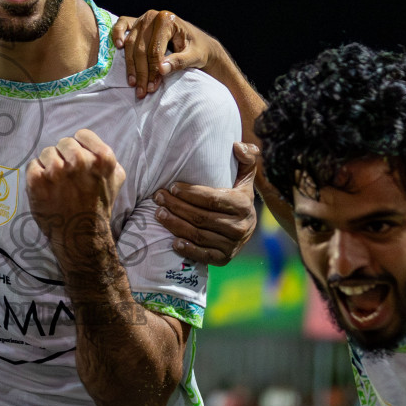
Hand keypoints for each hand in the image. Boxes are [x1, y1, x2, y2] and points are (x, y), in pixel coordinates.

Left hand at [27, 129, 126, 263]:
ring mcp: (57, 173)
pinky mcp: (37, 183)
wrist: (81, 235)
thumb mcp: (115, 178)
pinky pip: (32, 166)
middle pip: (63, 143)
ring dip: (49, 165)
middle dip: (63, 156)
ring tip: (56, 183)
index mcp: (102, 160)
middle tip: (67, 175)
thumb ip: (106, 157)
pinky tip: (46, 189)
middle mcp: (80, 162)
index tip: (78, 159)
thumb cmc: (98, 205)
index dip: (80, 145)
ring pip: (46, 153)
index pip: (82, 135)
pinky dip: (36, 176)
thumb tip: (92, 143)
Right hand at [111, 9, 210, 98]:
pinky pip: (122, 24)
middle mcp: (153, 16)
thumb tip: (161, 70)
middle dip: (141, 72)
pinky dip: (117, 34)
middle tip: (142, 90)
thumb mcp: (194, 57)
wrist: (197, 42)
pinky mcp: (137, 22)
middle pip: (140, 48)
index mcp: (168, 20)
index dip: (152, 70)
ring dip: (130, 65)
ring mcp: (143, 18)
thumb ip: (179, 62)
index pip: (155, 49)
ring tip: (133, 83)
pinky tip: (118, 47)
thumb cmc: (198, 49)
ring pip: (131, 43)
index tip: (153, 87)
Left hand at [156, 142, 260, 264]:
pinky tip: (173, 241)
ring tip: (159, 214)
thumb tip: (236, 146)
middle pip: (201, 217)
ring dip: (175, 225)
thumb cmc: (238, 197)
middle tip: (158, 198)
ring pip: (198, 235)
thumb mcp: (244, 177)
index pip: (212, 199)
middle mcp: (240, 227)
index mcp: (243, 205)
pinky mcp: (224, 260)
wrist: (246, 228)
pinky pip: (203, 256)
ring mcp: (232, 245)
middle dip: (176, 206)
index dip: (190, 193)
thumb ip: (246, 158)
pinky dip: (187, 249)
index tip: (172, 186)